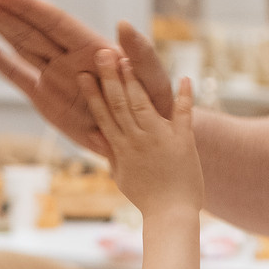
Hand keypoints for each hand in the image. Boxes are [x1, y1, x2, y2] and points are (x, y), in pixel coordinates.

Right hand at [0, 0, 173, 153]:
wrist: (146, 137)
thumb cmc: (156, 105)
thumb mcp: (154, 81)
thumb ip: (141, 55)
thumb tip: (123, 25)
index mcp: (93, 48)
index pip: (55, 23)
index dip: (29, 8)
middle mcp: (70, 57)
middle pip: (30, 28)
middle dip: (2, 10)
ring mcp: (55, 75)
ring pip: (20, 44)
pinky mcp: (46, 98)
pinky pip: (17, 75)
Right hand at [81, 49, 200, 218]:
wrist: (171, 214)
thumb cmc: (146, 198)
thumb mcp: (122, 177)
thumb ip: (111, 154)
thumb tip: (97, 137)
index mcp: (121, 148)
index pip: (103, 115)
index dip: (93, 94)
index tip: (83, 75)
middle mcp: (137, 139)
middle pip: (120, 103)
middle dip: (110, 77)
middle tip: (102, 54)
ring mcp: (160, 138)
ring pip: (143, 103)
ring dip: (134, 80)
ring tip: (126, 58)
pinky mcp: (183, 140)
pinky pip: (184, 114)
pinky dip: (185, 96)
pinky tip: (184, 78)